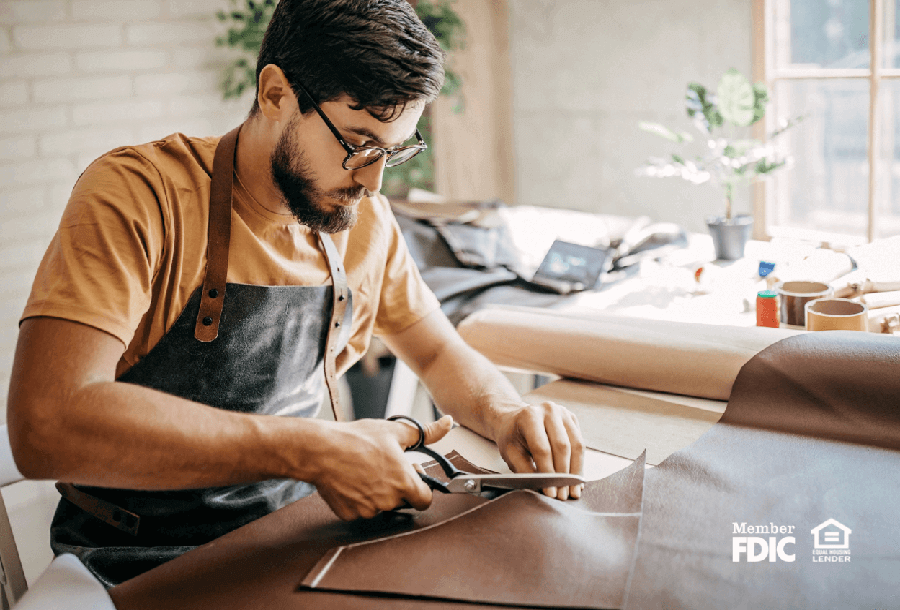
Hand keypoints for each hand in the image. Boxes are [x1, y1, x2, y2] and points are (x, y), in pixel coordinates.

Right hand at [310, 415, 453, 519]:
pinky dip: (358, 498)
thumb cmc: (358, 438)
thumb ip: (426, 432)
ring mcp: (368, 509)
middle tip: (384, 466)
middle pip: (402, 500)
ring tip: (364, 469)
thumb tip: (448, 424)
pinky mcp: (350, 514)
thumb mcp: (395, 430)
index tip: (411, 476)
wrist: (321, 449)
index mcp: (405, 482)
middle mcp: (389, 500)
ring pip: (380, 505)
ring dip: (377, 492)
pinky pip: (360, 509)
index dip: (420, 488)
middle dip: (397, 486)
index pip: (425, 500)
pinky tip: (351, 479)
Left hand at [493, 401, 583, 500]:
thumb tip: (542, 489)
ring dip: (576, 471)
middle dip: (563, 475)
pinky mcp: (572, 419)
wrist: (514, 420)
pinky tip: (576, 480)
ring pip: (576, 445)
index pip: (542, 448)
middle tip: (563, 495)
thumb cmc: (511, 437)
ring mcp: (563, 412)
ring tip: (573, 491)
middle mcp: (548, 410)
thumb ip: (525, 470)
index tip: (550, 492)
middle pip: (562, 446)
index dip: (548, 472)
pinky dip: (579, 464)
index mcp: (529, 416)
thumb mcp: (510, 454)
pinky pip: (581, 444)